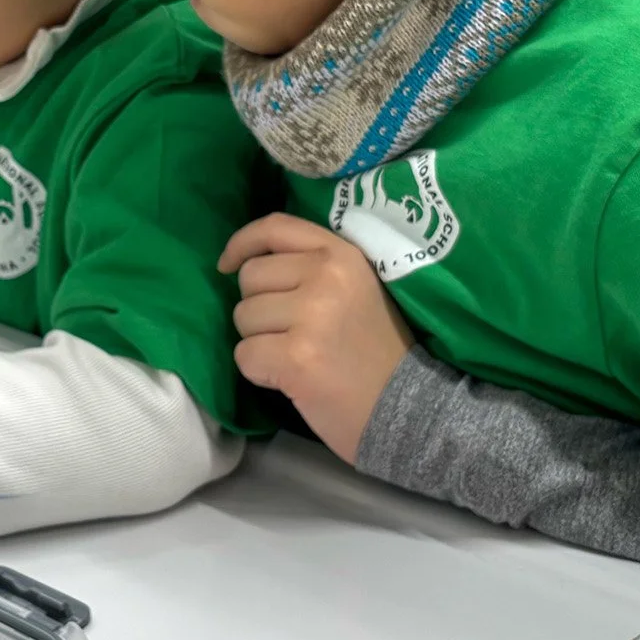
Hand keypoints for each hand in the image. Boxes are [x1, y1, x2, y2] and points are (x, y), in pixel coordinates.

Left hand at [220, 213, 414, 464]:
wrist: (412, 412)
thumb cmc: (376, 352)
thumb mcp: (355, 289)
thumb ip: (310, 267)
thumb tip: (246, 264)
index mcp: (343, 254)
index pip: (276, 227)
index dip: (243, 243)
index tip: (227, 265)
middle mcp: (326, 275)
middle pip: (250, 277)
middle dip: (259, 308)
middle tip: (292, 334)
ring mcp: (312, 315)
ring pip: (243, 317)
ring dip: (259, 341)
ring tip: (297, 356)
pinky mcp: (296, 356)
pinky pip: (245, 355)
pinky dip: (259, 372)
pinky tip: (291, 379)